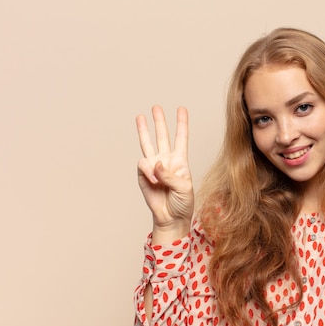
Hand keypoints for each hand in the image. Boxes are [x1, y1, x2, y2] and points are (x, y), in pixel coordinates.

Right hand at [136, 106, 193, 240]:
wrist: (171, 218)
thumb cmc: (183, 203)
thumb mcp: (184, 188)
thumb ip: (170, 175)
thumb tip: (156, 164)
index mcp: (181, 161)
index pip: (181, 138)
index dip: (182, 124)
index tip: (181, 109)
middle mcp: (167, 160)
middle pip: (163, 137)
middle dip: (159, 122)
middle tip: (156, 107)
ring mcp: (154, 167)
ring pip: (148, 144)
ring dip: (144, 131)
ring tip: (140, 117)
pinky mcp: (143, 175)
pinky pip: (143, 165)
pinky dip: (148, 170)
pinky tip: (154, 178)